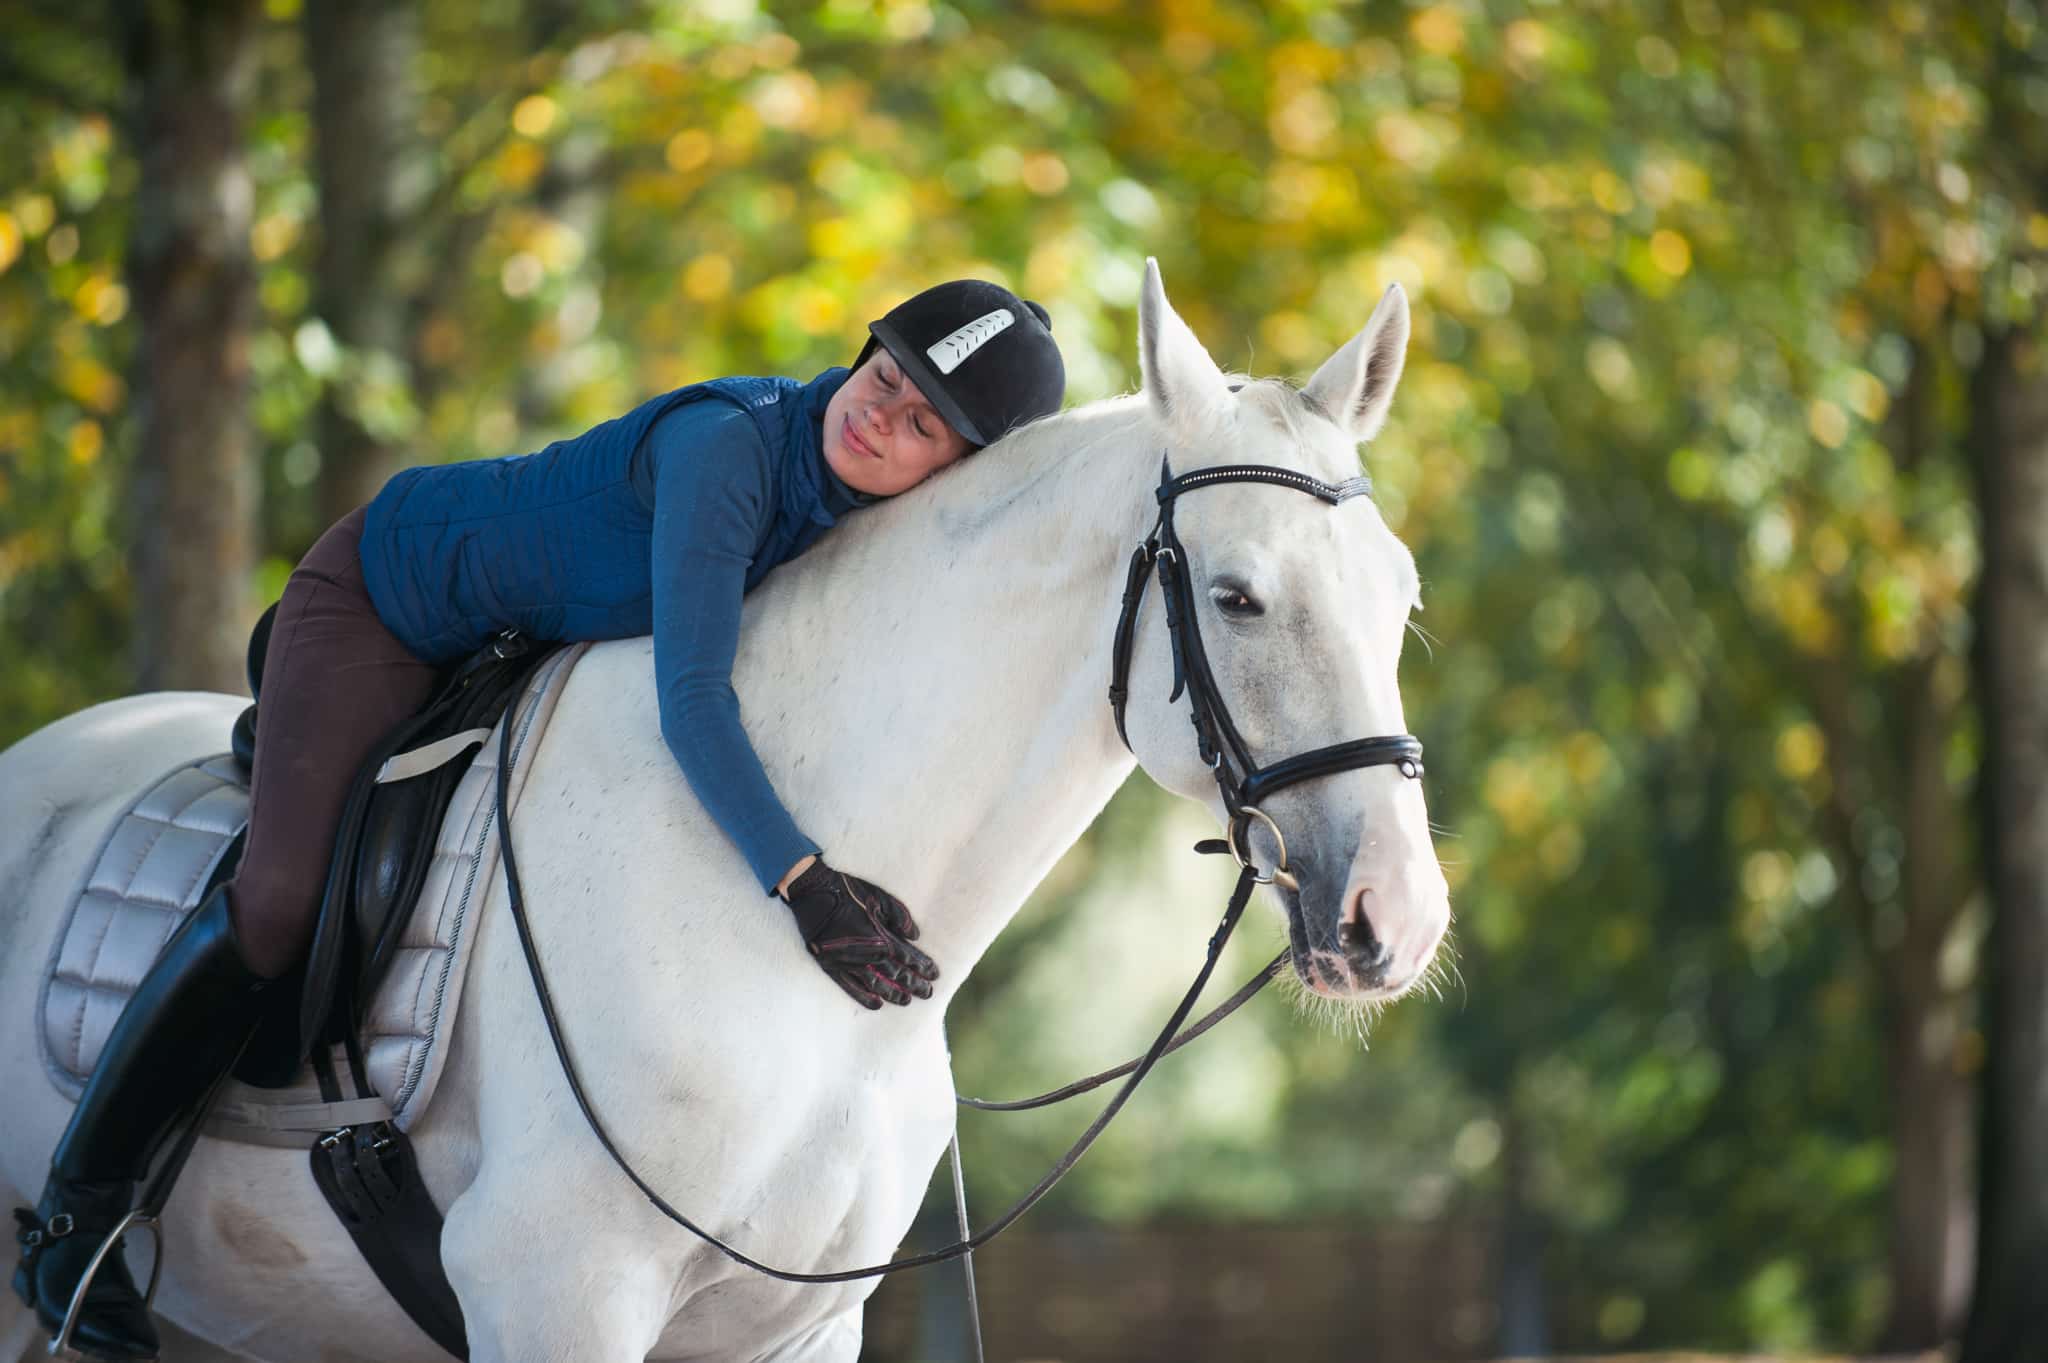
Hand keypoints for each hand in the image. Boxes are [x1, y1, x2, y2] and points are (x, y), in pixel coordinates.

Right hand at [780, 858, 938, 1008]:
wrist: (813, 894)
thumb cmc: (848, 891)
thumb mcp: (879, 897)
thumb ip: (900, 917)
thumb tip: (915, 935)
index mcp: (881, 937)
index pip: (908, 958)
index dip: (923, 967)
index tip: (934, 975)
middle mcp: (868, 955)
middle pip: (897, 975)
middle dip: (915, 985)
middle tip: (928, 993)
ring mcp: (849, 964)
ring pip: (877, 986)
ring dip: (894, 995)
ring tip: (907, 1001)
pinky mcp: (832, 967)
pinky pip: (851, 988)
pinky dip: (865, 998)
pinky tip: (877, 1004)